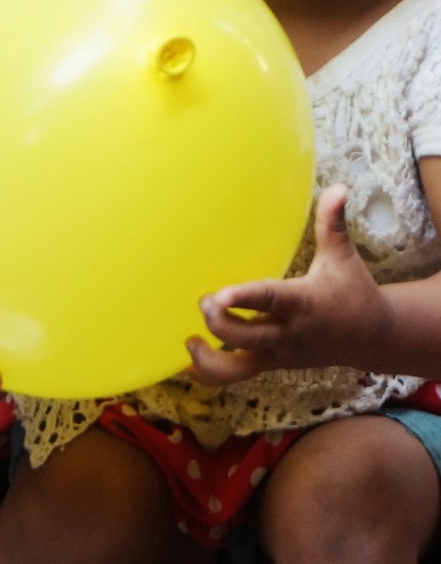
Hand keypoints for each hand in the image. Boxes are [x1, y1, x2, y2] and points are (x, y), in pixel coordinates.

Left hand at [186, 186, 390, 385]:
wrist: (373, 339)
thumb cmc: (354, 292)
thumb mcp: (343, 257)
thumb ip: (332, 223)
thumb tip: (339, 187)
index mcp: (302, 304)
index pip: (269, 301)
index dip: (243, 298)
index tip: (219, 294)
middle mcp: (287, 333)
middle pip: (244, 337)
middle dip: (217, 323)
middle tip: (203, 300)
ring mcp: (278, 355)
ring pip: (236, 370)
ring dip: (208, 359)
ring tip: (190, 340)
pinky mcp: (271, 365)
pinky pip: (236, 376)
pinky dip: (212, 372)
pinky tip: (192, 356)